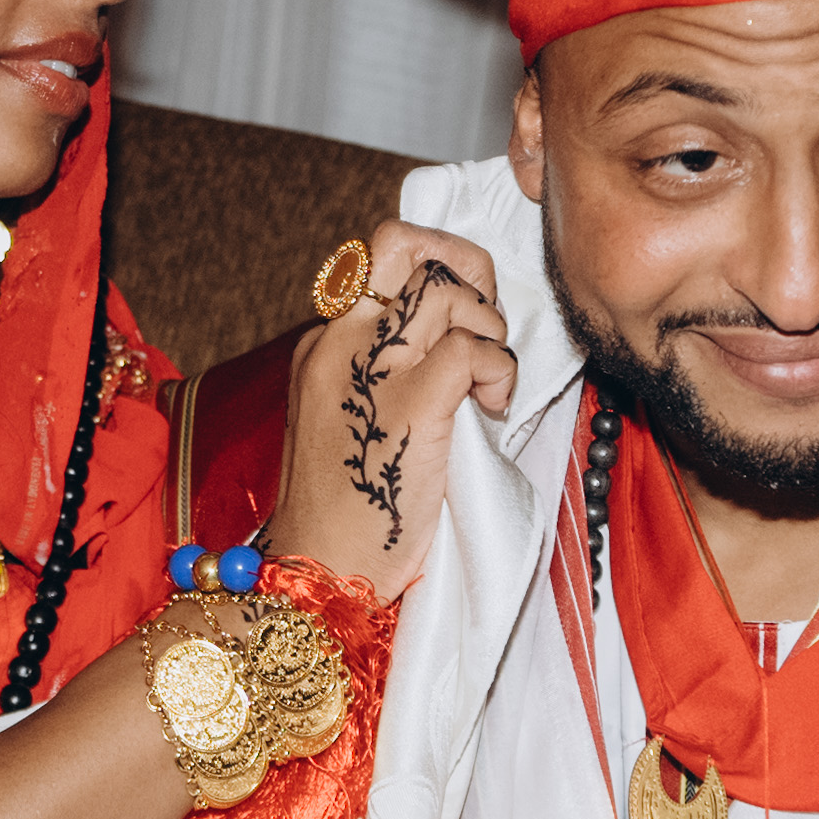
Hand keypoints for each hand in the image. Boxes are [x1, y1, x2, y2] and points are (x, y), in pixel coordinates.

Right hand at [268, 222, 517, 602]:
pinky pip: (469, 350)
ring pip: (446, 292)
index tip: (466, 310)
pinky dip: (498, 372)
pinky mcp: (409, 407)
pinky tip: (491, 409)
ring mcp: (371, 371)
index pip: (385, 258)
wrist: (320, 571)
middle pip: (411, 248)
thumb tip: (457, 339)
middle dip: (471, 277)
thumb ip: (388, 370)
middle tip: (486, 333)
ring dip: (489, 329)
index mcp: (326, 343)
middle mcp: (340, 342)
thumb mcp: (356, 417)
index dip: (441, 267)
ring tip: (486, 384)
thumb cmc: (350, 508)